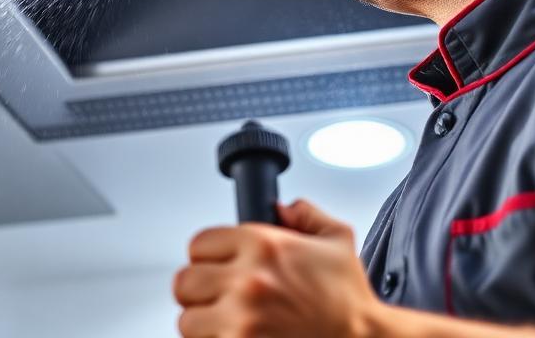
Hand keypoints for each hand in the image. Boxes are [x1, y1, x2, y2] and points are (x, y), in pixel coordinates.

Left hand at [173, 199, 383, 337]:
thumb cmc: (349, 301)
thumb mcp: (337, 240)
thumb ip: (305, 215)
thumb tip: (280, 208)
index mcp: (262, 244)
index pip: (199, 243)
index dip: (208, 255)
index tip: (217, 265)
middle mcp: (247, 280)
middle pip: (185, 282)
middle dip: (199, 290)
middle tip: (216, 296)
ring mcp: (240, 319)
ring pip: (187, 319)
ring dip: (204, 322)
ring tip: (226, 321)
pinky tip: (234, 336)